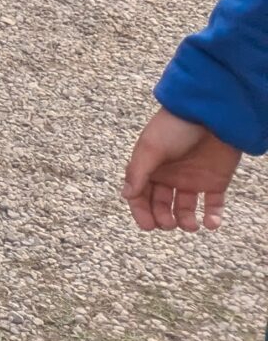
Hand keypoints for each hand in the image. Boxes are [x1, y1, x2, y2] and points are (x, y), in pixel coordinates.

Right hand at [122, 106, 241, 230]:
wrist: (210, 116)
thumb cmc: (175, 127)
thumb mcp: (151, 148)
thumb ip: (138, 172)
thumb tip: (125, 195)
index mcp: (150, 167)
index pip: (140, 195)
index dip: (141, 211)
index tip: (148, 225)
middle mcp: (170, 176)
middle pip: (162, 205)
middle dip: (163, 218)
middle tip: (168, 224)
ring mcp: (192, 180)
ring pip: (186, 210)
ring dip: (187, 221)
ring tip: (190, 225)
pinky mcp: (215, 183)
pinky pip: (213, 206)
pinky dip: (212, 218)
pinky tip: (210, 223)